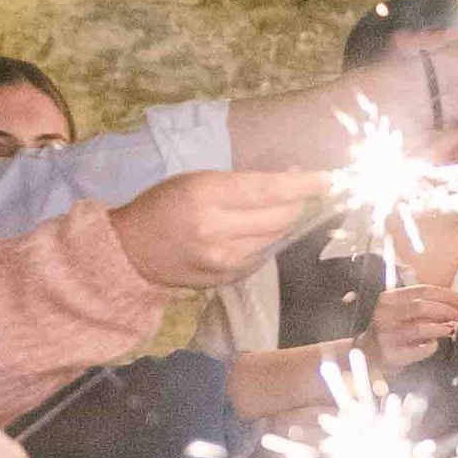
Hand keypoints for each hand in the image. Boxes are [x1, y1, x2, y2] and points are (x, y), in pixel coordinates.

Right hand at [111, 170, 323, 290]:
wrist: (131, 250)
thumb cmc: (163, 205)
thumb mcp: (194, 181)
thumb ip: (238, 184)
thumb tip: (287, 182)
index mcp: (206, 195)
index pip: (268, 189)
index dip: (302, 184)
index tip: (326, 179)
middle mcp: (217, 229)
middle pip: (280, 216)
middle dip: (298, 202)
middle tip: (301, 190)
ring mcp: (224, 259)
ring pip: (276, 238)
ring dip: (284, 222)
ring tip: (279, 207)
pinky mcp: (227, 278)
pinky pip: (263, 256)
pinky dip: (266, 241)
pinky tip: (255, 231)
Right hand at [360, 283, 457, 374]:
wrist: (368, 356)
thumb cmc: (392, 330)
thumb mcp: (402, 311)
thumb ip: (426, 305)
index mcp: (389, 298)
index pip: (422, 290)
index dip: (447, 294)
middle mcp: (384, 314)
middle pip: (422, 306)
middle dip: (446, 309)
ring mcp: (386, 335)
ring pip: (420, 328)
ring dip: (441, 328)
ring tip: (450, 329)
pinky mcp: (391, 355)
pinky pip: (420, 350)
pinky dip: (432, 346)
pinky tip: (433, 344)